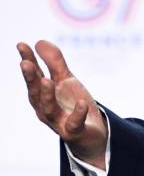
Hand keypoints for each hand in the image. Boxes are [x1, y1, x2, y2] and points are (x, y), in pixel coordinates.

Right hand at [17, 40, 106, 169]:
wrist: (91, 133)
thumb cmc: (73, 105)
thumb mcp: (66, 81)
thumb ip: (55, 63)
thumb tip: (39, 41)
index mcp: (42, 94)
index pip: (33, 76)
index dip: (27, 60)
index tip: (21, 44)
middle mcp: (45, 108)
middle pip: (35, 93)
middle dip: (30, 78)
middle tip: (25, 63)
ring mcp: (58, 121)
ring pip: (48, 109)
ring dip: (46, 95)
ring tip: (48, 80)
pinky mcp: (73, 132)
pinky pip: (73, 124)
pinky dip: (77, 114)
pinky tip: (81, 104)